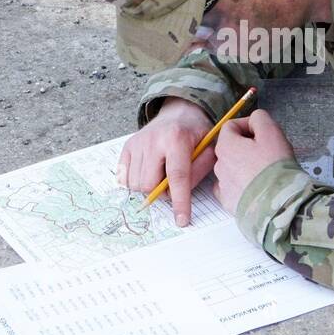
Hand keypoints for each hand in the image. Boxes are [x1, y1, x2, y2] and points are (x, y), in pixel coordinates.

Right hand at [118, 97, 214, 225]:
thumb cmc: (196, 134)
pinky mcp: (127, 147)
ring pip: (136, 184)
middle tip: (173, 184)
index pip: (177, 177)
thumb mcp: (208, 148)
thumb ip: (200, 170)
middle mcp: (153, 140)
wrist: (178, 113)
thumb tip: (183, 194)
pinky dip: (137, 182)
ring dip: (150, 188)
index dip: (180, 201)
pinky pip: (125, 178)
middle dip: (162, 193)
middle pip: (151, 184)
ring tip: (161, 174)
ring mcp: (137, 143)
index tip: (182, 220)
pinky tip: (149, 172)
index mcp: (176, 139)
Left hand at [212, 109, 294, 213]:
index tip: (262, 132)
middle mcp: (219, 165)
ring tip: (265, 171)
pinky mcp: (229, 202)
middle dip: (247, 146)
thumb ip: (259, 118)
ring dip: (245, 166)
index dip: (248, 125)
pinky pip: (233, 188)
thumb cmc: (274, 168)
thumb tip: (254, 120)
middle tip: (268, 152)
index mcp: (226, 146)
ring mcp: (223, 186)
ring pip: (232, 168)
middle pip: (231, 148)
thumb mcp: (271, 131)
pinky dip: (243, 185)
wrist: (277, 203)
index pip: (230, 126)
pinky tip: (257, 186)